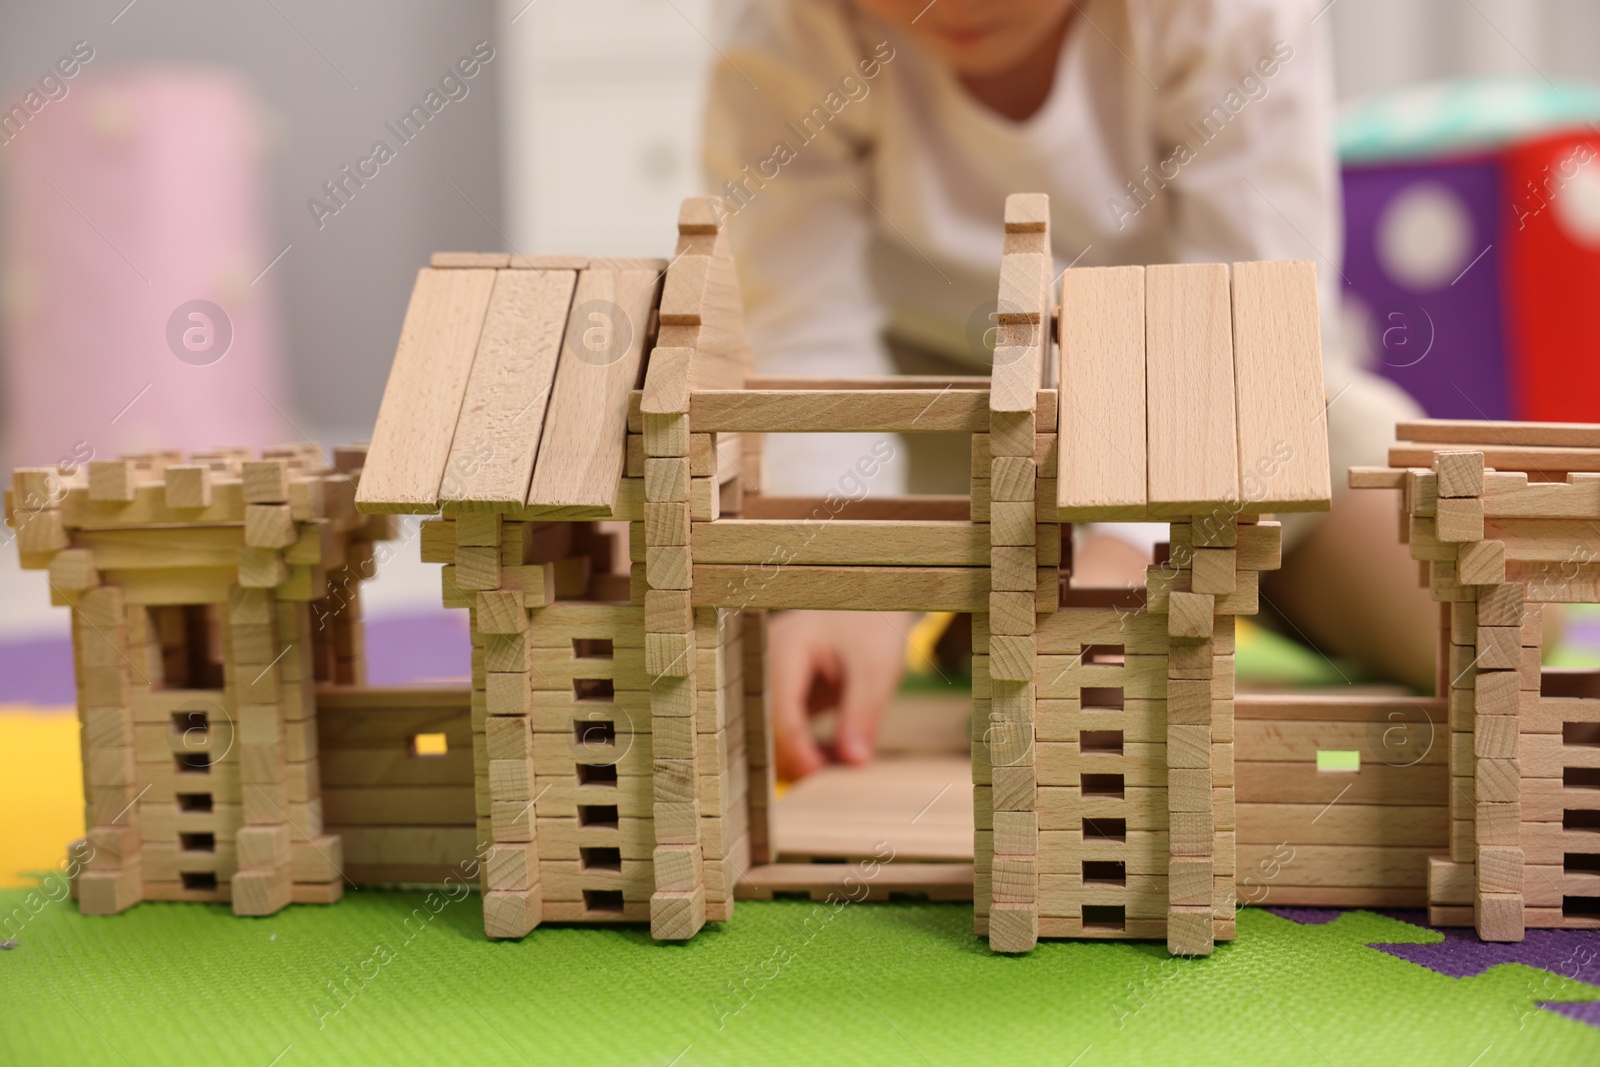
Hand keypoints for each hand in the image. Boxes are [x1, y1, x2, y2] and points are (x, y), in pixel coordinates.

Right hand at [767, 609, 912, 780]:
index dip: (797, 751)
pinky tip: (832, 755)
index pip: (779, 712)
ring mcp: (768, 677)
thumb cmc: (873, 626)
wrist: (871, 601)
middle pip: (765, 726)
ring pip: (768, 732)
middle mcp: (766, 662)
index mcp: (786, 648)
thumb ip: (863, 715)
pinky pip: (779, 728)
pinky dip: (801, 748)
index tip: (821, 777)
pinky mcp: (778, 691)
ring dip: (797, 756)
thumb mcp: (877, 669)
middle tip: (830, 781)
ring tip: (836, 767)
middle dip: (794, 759)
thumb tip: (852, 763)